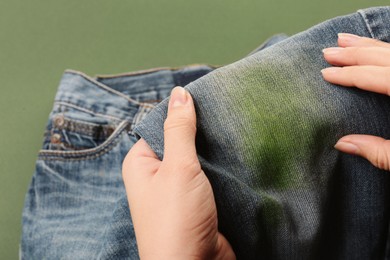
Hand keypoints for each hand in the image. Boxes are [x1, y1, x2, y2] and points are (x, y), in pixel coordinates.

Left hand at [122, 87, 234, 258]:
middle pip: (181, 142)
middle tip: (225, 115)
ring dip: (214, 152)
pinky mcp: (198, 203)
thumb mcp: (177, 167)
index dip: (181, 113)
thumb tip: (180, 93)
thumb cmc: (176, 220)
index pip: (159, 126)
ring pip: (199, 160)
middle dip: (201, 133)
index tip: (206, 98)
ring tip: (235, 133)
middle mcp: (157, 176)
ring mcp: (178, 190)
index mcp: (141, 163)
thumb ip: (179, 129)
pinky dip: (222, 169)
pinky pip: (210, 178)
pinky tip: (237, 156)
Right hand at [322, 33, 389, 169]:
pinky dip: (387, 51)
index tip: (326, 74)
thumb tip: (342, 143)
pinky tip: (375, 49)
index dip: (348, 75)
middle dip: (354, 52)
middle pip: (385, 57)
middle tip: (329, 51)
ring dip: (369, 45)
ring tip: (345, 39)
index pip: (375, 77)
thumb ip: (380, 152)